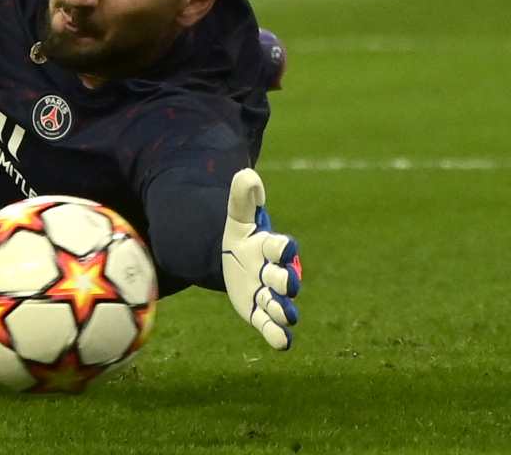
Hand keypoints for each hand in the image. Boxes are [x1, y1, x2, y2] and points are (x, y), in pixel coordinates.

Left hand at [221, 168, 301, 349]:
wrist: (231, 259)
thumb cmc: (240, 236)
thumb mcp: (237, 215)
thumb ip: (242, 196)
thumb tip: (248, 175)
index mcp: (270, 247)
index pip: (280, 247)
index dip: (284, 248)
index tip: (287, 247)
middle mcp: (273, 273)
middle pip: (284, 279)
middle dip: (287, 281)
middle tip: (288, 284)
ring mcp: (267, 294)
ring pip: (280, 305)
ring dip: (282, 310)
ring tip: (284, 314)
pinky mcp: (258, 312)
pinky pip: (270, 326)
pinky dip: (277, 335)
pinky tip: (283, 343)